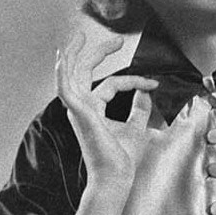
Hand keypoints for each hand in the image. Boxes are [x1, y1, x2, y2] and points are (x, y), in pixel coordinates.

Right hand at [55, 31, 158, 192]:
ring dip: (74, 54)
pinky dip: (62, 73)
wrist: (116, 178)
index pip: (111, 84)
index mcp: (94, 110)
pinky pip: (65, 89)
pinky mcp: (79, 113)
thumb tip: (146, 91)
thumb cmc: (122, 159)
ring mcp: (79, 110)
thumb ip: (140, 108)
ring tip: (79, 36)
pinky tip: (62, 59)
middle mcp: (83, 107)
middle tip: (115, 40)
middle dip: (97, 52)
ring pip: (71, 75)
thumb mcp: (136, 127)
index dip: (134, 80)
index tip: (153, 83)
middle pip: (85, 72)